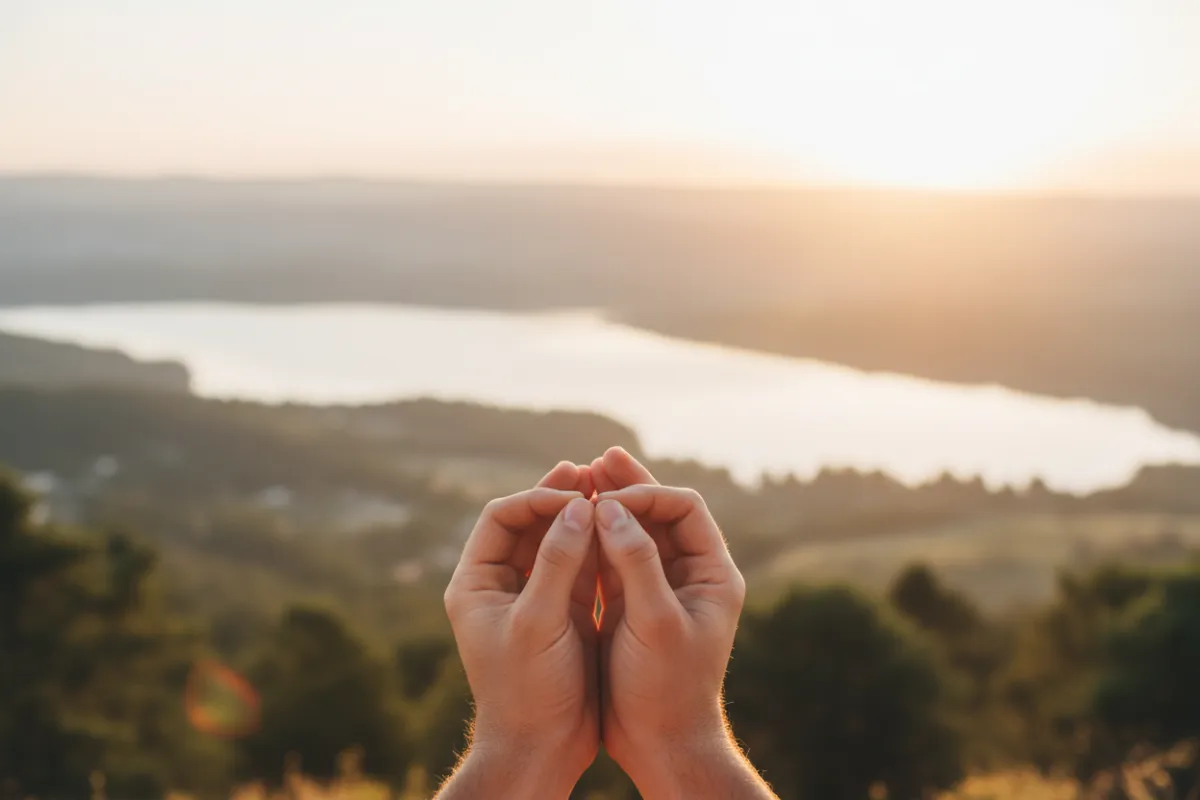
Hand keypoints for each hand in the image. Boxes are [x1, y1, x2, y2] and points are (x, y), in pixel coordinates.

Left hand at [437, 463, 598, 798]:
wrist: (542, 749)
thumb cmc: (529, 691)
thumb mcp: (539, 623)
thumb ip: (558, 564)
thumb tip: (577, 506)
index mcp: (477, 584)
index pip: (501, 518)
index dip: (537, 498)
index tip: (576, 493)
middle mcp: (502, 585)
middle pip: (529, 524)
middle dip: (560, 498)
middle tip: (592, 471)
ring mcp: (534, 598)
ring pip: (557, 543)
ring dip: (581, 518)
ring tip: (610, 490)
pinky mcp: (563, 614)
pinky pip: (579, 568)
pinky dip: (597, 547)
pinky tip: (620, 529)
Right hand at [591, 448, 771, 798]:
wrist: (659, 743)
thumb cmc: (666, 689)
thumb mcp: (655, 624)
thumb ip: (638, 565)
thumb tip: (614, 512)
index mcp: (711, 575)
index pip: (684, 509)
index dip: (647, 495)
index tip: (607, 498)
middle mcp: (689, 575)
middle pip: (660, 513)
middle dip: (628, 487)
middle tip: (596, 461)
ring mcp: (660, 589)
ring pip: (635, 533)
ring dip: (608, 507)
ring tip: (580, 478)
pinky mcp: (633, 606)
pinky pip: (614, 560)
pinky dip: (595, 539)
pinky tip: (570, 525)